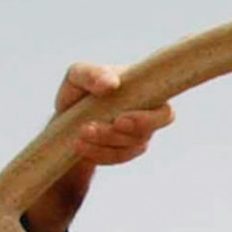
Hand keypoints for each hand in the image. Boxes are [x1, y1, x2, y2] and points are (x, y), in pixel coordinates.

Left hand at [57, 63, 174, 165]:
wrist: (67, 117)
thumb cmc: (79, 90)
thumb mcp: (78, 75)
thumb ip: (93, 74)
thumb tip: (112, 84)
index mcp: (144, 94)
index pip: (164, 112)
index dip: (149, 120)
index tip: (120, 120)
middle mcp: (146, 117)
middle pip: (146, 134)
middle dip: (121, 135)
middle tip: (90, 128)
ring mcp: (136, 137)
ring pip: (128, 147)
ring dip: (102, 142)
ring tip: (79, 133)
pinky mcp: (123, 152)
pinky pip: (116, 157)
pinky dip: (97, 152)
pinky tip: (80, 145)